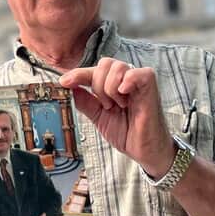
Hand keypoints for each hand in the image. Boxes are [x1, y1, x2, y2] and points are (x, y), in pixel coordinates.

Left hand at [59, 58, 174, 176]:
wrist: (144, 151)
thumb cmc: (127, 133)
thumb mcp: (99, 117)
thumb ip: (86, 102)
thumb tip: (70, 87)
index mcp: (114, 85)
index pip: (93, 70)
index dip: (77, 74)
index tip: (64, 82)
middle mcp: (126, 80)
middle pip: (104, 64)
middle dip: (97, 85)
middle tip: (106, 105)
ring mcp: (138, 82)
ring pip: (116, 66)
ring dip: (110, 88)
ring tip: (117, 105)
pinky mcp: (150, 87)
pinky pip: (138, 73)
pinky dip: (127, 81)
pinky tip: (124, 95)